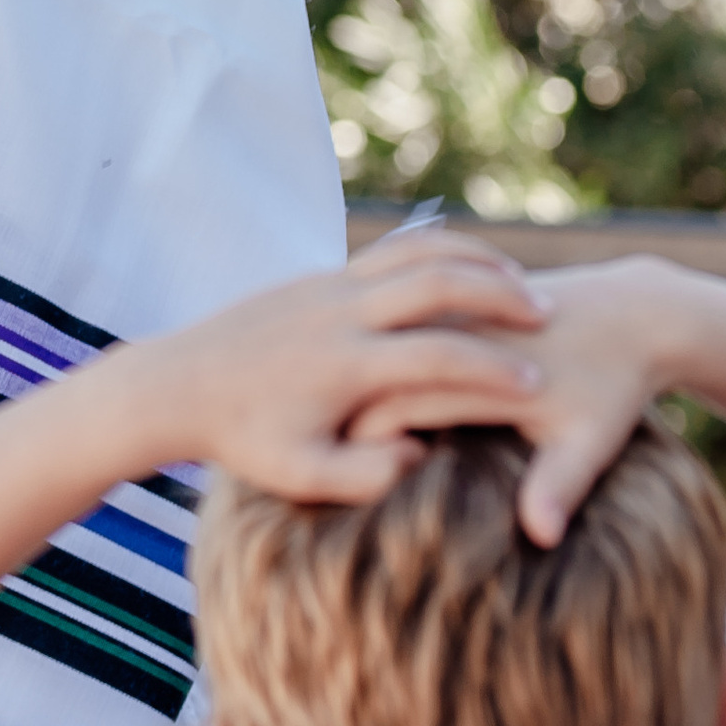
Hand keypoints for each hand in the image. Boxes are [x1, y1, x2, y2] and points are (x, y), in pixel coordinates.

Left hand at [113, 230, 547, 503]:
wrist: (178, 382)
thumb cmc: (243, 439)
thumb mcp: (300, 474)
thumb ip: (365, 476)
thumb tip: (420, 456)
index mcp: (345, 363)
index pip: (440, 356)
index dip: (495, 370)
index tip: (538, 385)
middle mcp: (340, 312)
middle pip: (437, 282)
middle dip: (498, 293)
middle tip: (547, 313)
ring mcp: (328, 284)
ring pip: (416, 251)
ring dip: (473, 260)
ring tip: (521, 284)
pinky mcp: (319, 275)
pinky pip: (392, 249)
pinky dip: (440, 251)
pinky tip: (471, 272)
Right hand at [348, 253, 725, 546]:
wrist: (628, 317)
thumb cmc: (611, 389)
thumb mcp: (590, 444)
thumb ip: (559, 487)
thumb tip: (540, 535)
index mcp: (475, 371)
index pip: (400, 404)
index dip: (365, 438)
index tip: (337, 471)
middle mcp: (455, 331)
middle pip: (376, 367)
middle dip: (342, 406)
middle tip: (315, 442)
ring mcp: (451, 308)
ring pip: (378, 331)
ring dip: (354, 368)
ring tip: (326, 410)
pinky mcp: (451, 300)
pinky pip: (395, 311)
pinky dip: (375, 342)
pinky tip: (360, 377)